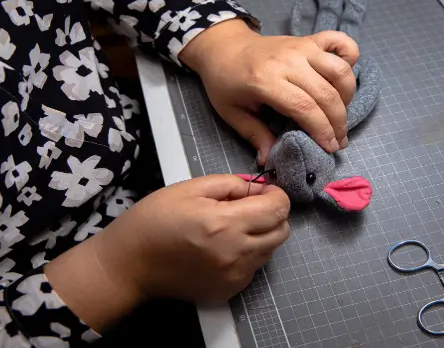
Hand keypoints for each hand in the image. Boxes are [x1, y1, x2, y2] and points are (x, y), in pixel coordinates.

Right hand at [45, 175, 289, 332]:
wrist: (129, 264)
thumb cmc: (154, 221)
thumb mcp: (190, 188)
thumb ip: (231, 184)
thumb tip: (259, 187)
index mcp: (225, 223)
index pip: (279, 209)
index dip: (275, 195)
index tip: (262, 192)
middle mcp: (235, 253)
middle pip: (282, 231)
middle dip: (272, 214)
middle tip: (249, 207)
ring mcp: (233, 276)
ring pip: (270, 250)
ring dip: (261, 235)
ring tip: (232, 227)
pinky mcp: (228, 291)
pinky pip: (254, 268)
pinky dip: (248, 255)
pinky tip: (223, 247)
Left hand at [179, 19, 359, 163]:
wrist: (224, 48)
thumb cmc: (226, 83)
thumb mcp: (232, 113)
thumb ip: (254, 135)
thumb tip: (270, 159)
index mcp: (265, 80)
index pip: (305, 107)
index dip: (322, 130)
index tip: (329, 148)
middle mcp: (288, 60)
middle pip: (326, 94)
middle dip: (337, 123)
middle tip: (338, 141)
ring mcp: (301, 46)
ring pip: (339, 71)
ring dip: (347, 96)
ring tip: (340, 114)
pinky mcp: (309, 39)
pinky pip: (340, 42)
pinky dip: (351, 55)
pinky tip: (345, 75)